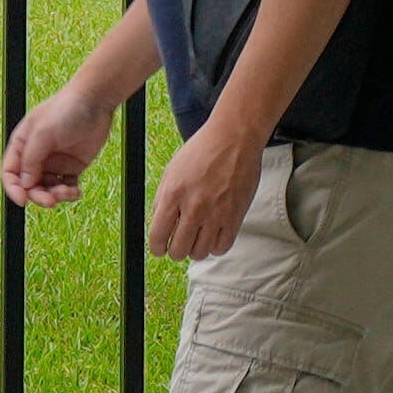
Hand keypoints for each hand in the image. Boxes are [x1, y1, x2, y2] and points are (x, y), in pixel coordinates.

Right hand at [0, 72, 120, 212]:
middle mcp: (36, 156)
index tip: (23, 200)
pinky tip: (76, 192)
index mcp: (22, 145)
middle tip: (51, 201)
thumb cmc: (66, 110)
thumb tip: (24, 184)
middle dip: (39, 196)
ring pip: (47, 189)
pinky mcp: (71, 167)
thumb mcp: (43, 132)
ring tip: (69, 192)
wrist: (96, 100)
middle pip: (29, 186)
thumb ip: (31, 159)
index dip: (13, 189)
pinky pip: (65, 188)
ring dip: (56, 196)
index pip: (10, 173)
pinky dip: (69, 194)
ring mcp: (54, 162)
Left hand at [142, 112, 264, 266]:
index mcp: (174, 194)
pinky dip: (215, 246)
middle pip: (178, 251)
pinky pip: (221, 248)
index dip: (157, 247)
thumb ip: (162, 200)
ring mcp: (216, 214)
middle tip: (179, 242)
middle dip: (175, 250)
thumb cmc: (203, 151)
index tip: (160, 248)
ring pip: (200, 253)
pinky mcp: (235, 217)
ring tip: (197, 237)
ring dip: (195, 249)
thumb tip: (158, 225)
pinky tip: (213, 235)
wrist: (234, 138)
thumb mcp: (172, 171)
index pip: (158, 237)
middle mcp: (194, 207)